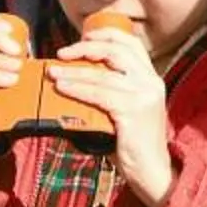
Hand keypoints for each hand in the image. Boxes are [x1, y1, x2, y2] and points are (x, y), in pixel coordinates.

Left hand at [51, 20, 173, 206]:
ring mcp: (144, 96)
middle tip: (62, 53)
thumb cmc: (132, 144)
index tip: (83, 36)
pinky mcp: (134, 111)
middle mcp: (151, 82)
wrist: (152, 171)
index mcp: (151, 78)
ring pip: (104, 73)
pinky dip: (78, 89)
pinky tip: (63, 88)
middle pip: (117, 51)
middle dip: (86, 47)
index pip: (131, 44)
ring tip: (53, 72)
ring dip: (74, 70)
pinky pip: (100, 94)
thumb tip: (72, 83)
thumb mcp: (126, 111)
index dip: (106, 34)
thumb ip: (110, 94)